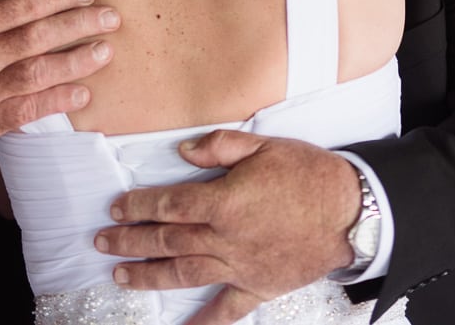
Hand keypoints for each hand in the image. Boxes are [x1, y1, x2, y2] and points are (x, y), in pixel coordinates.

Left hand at [96, 130, 360, 324]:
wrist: (352, 213)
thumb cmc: (308, 175)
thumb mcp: (263, 147)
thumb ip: (219, 147)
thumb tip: (183, 151)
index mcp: (223, 202)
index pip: (168, 204)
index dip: (138, 206)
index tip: (116, 208)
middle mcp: (225, 239)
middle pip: (167, 241)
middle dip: (131, 241)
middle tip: (102, 243)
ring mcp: (240, 267)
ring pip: (184, 273)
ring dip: (149, 275)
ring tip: (121, 276)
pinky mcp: (259, 287)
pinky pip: (227, 309)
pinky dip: (204, 322)